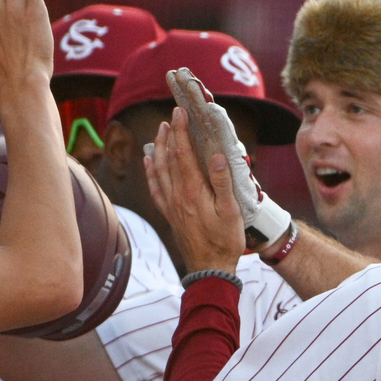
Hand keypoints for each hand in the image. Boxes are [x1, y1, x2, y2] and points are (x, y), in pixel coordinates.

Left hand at [167, 67, 290, 249]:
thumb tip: (217, 156)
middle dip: (170, 135)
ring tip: (160, 131)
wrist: (210, 269)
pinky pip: (156, 189)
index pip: (184, 154)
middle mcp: (178, 196)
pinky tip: (149, 162)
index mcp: (193, 191)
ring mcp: (172, 205)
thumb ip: (223, 183)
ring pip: (159, 171)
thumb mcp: (231, 212)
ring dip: (159, 149)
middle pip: (169, 158)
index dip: (181, 131)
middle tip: (171, 116)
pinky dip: (150, 172)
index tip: (180, 112)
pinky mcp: (170, 215)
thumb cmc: (225, 241)